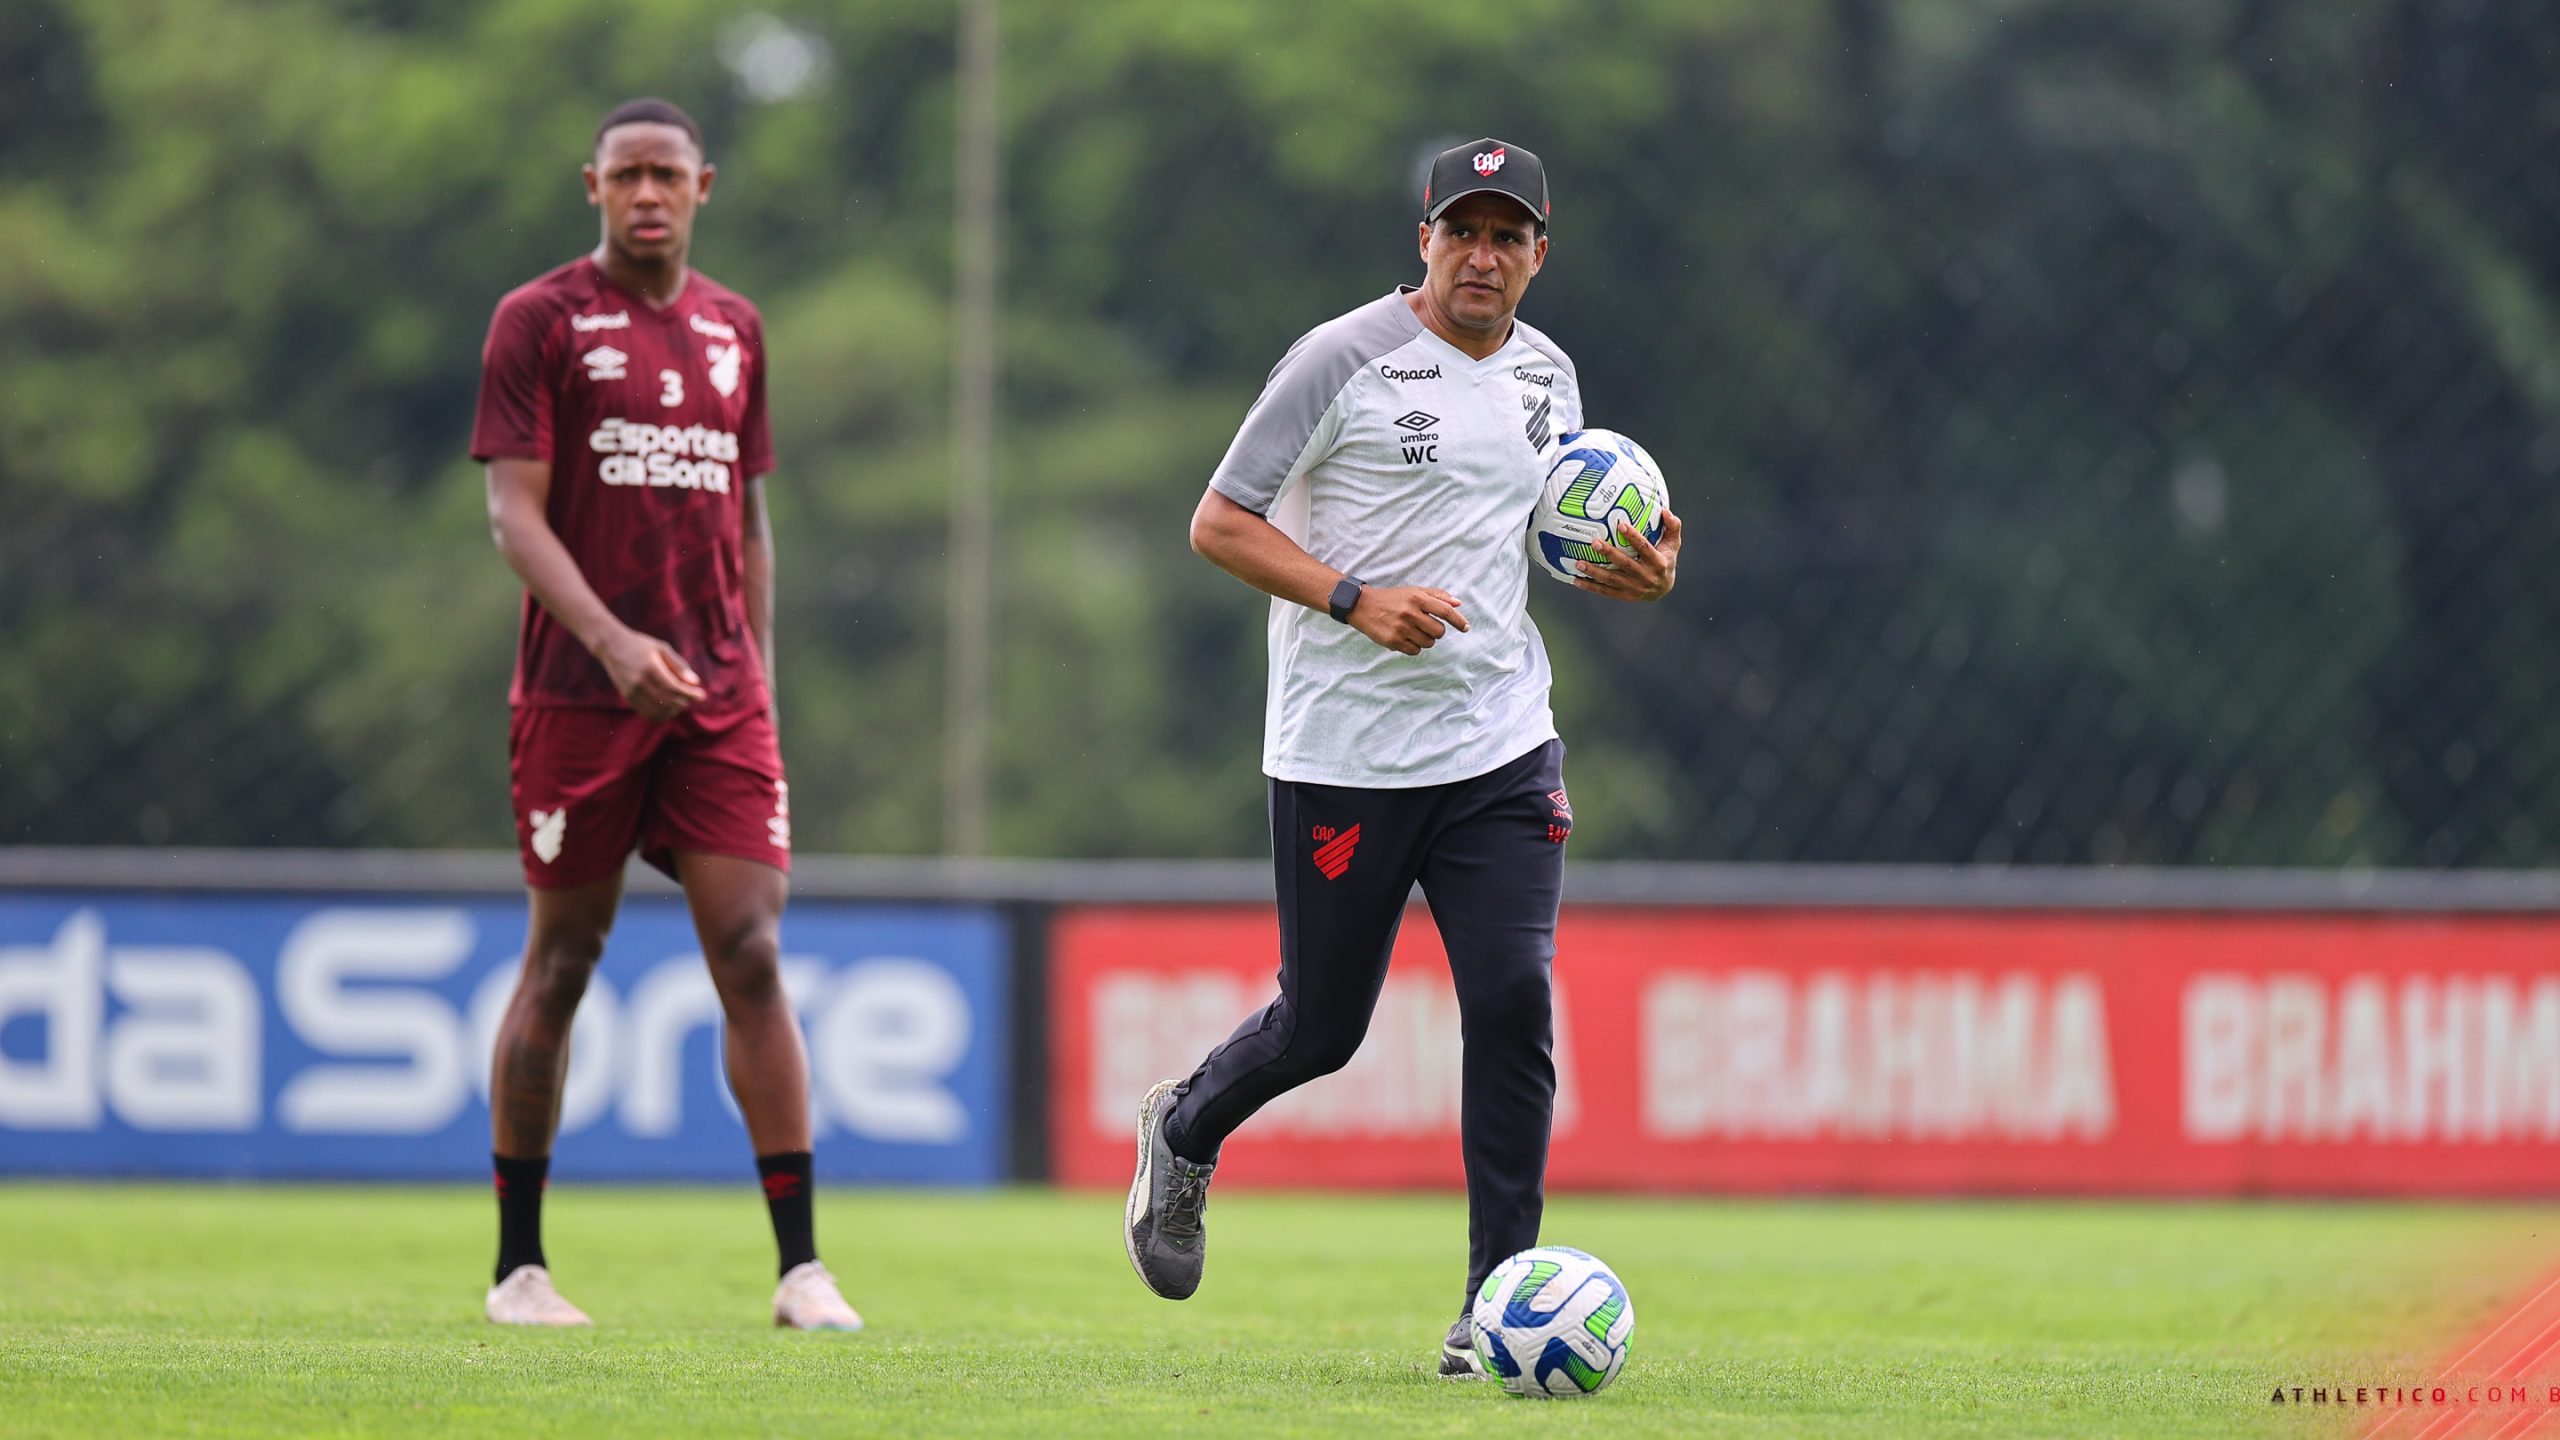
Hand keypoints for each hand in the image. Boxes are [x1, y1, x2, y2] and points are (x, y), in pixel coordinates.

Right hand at [596, 627, 706, 718]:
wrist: (611, 647)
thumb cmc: (641, 645)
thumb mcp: (662, 648)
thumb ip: (679, 665)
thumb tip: (695, 682)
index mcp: (650, 668)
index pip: (675, 688)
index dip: (690, 694)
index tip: (702, 695)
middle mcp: (639, 683)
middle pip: (668, 702)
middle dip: (685, 702)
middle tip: (692, 697)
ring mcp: (632, 692)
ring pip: (659, 712)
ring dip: (674, 710)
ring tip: (681, 701)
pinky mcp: (628, 698)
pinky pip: (648, 714)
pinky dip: (662, 714)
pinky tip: (669, 706)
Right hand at [1348, 585, 1468, 655]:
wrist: (1362, 606)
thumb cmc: (1392, 598)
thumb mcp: (1414, 591)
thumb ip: (1437, 596)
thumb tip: (1458, 603)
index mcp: (1417, 598)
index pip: (1445, 611)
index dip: (1459, 621)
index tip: (1466, 628)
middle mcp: (1410, 612)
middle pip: (1439, 632)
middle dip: (1437, 632)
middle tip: (1427, 627)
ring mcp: (1401, 628)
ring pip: (1428, 643)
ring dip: (1426, 640)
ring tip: (1414, 632)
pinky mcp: (1393, 641)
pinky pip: (1415, 651)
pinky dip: (1414, 647)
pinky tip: (1405, 638)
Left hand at [1575, 510, 1680, 601]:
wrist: (1664, 589)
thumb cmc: (1666, 559)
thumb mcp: (1673, 544)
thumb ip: (1672, 527)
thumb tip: (1665, 510)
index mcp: (1658, 562)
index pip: (1645, 548)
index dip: (1633, 537)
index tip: (1621, 525)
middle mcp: (1646, 577)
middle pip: (1625, 564)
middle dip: (1609, 553)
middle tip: (1594, 542)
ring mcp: (1634, 588)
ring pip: (1612, 580)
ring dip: (1594, 571)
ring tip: (1578, 562)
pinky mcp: (1625, 596)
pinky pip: (1606, 591)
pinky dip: (1591, 586)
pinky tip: (1577, 580)